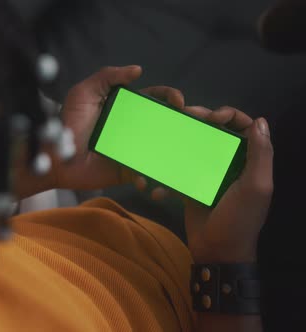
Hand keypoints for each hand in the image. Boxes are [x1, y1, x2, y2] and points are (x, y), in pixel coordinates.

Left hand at [56, 66, 184, 191]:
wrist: (56, 157)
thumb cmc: (68, 123)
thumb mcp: (84, 92)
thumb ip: (107, 76)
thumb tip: (137, 69)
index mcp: (125, 108)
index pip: (155, 98)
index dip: (170, 97)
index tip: (178, 101)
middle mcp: (132, 127)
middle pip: (166, 122)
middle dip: (186, 121)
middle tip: (197, 122)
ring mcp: (132, 149)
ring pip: (163, 147)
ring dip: (178, 148)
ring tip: (188, 148)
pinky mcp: (128, 170)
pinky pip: (148, 173)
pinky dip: (155, 174)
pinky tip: (156, 171)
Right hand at [182, 106, 273, 262]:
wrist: (216, 251)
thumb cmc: (239, 219)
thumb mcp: (255, 187)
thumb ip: (261, 155)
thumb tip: (260, 121)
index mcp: (250, 162)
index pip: (243, 127)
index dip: (229, 115)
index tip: (211, 116)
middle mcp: (231, 164)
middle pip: (217, 132)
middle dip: (201, 120)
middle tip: (184, 115)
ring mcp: (210, 174)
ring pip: (196, 147)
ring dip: (182, 139)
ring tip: (167, 135)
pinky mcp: (191, 186)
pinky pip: (180, 170)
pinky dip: (169, 170)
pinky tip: (161, 174)